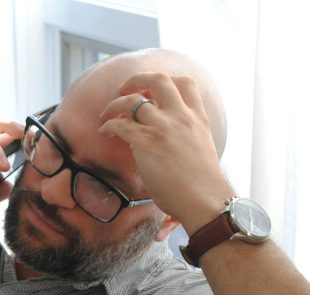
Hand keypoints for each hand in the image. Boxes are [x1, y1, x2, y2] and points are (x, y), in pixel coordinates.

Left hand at [98, 73, 232, 232]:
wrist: (204, 200)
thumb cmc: (202, 185)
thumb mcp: (200, 149)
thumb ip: (184, 136)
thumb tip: (163, 140)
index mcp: (197, 118)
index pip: (185, 83)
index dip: (166, 80)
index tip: (152, 88)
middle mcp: (180, 117)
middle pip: (158, 79)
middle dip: (137, 79)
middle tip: (124, 89)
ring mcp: (163, 127)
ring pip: (133, 100)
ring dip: (115, 103)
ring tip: (107, 113)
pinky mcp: (146, 142)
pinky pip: (120, 123)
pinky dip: (108, 124)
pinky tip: (105, 131)